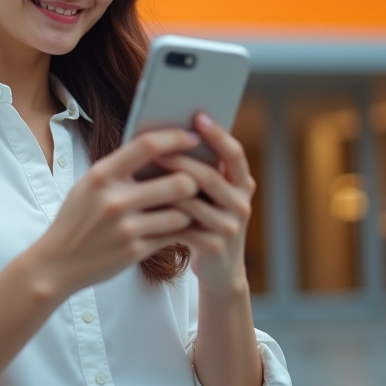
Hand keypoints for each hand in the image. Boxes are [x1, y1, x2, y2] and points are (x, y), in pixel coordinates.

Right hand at [28, 128, 201, 296]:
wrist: (56, 263)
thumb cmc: (75, 219)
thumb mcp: (87, 185)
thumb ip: (118, 168)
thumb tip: (157, 149)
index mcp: (101, 175)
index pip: (147, 145)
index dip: (175, 138)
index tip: (192, 138)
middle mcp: (115, 200)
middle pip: (177, 183)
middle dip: (192, 182)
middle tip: (193, 183)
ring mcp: (126, 228)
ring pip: (180, 214)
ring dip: (187, 211)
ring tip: (183, 209)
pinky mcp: (134, 251)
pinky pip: (171, 237)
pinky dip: (178, 232)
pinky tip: (177, 229)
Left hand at [152, 112, 254, 292]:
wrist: (219, 269)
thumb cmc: (207, 221)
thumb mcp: (213, 196)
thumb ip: (202, 171)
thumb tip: (169, 137)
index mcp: (243, 184)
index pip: (234, 154)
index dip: (218, 135)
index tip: (199, 116)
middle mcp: (242, 203)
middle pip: (210, 176)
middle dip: (181, 161)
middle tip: (155, 150)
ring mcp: (230, 227)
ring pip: (194, 202)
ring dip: (166, 188)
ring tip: (142, 176)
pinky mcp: (214, 246)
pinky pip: (183, 226)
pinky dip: (162, 215)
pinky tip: (143, 207)